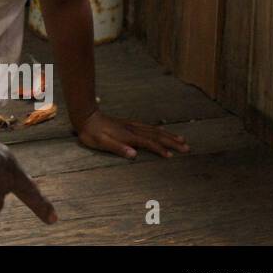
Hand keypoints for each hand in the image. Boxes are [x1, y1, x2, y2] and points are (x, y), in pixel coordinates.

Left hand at [75, 110, 190, 158]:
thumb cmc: (91, 133)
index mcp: (128, 136)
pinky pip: (147, 127)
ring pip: (154, 130)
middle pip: (156, 136)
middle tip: (186, 147)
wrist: (85, 116)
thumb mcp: (101, 143)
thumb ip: (117, 148)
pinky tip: (161, 130)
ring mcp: (131, 125)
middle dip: (172, 142)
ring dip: (168, 135)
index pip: (148, 143)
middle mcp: (132, 130)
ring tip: (181, 139)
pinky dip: (158, 129)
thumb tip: (134, 154)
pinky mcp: (128, 124)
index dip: (160, 150)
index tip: (171, 156)